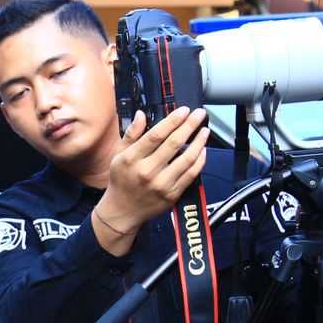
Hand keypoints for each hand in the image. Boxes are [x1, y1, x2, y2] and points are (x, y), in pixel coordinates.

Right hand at [97, 106, 209, 242]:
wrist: (122, 211)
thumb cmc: (121, 181)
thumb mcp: (118, 155)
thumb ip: (130, 135)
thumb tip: (141, 115)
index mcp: (132, 159)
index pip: (156, 135)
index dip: (172, 121)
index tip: (183, 111)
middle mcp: (147, 171)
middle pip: (174, 143)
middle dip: (190, 126)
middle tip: (199, 114)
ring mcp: (161, 183)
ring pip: (187, 159)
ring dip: (199, 142)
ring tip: (204, 131)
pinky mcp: (172, 194)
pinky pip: (191, 174)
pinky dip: (199, 160)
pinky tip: (202, 150)